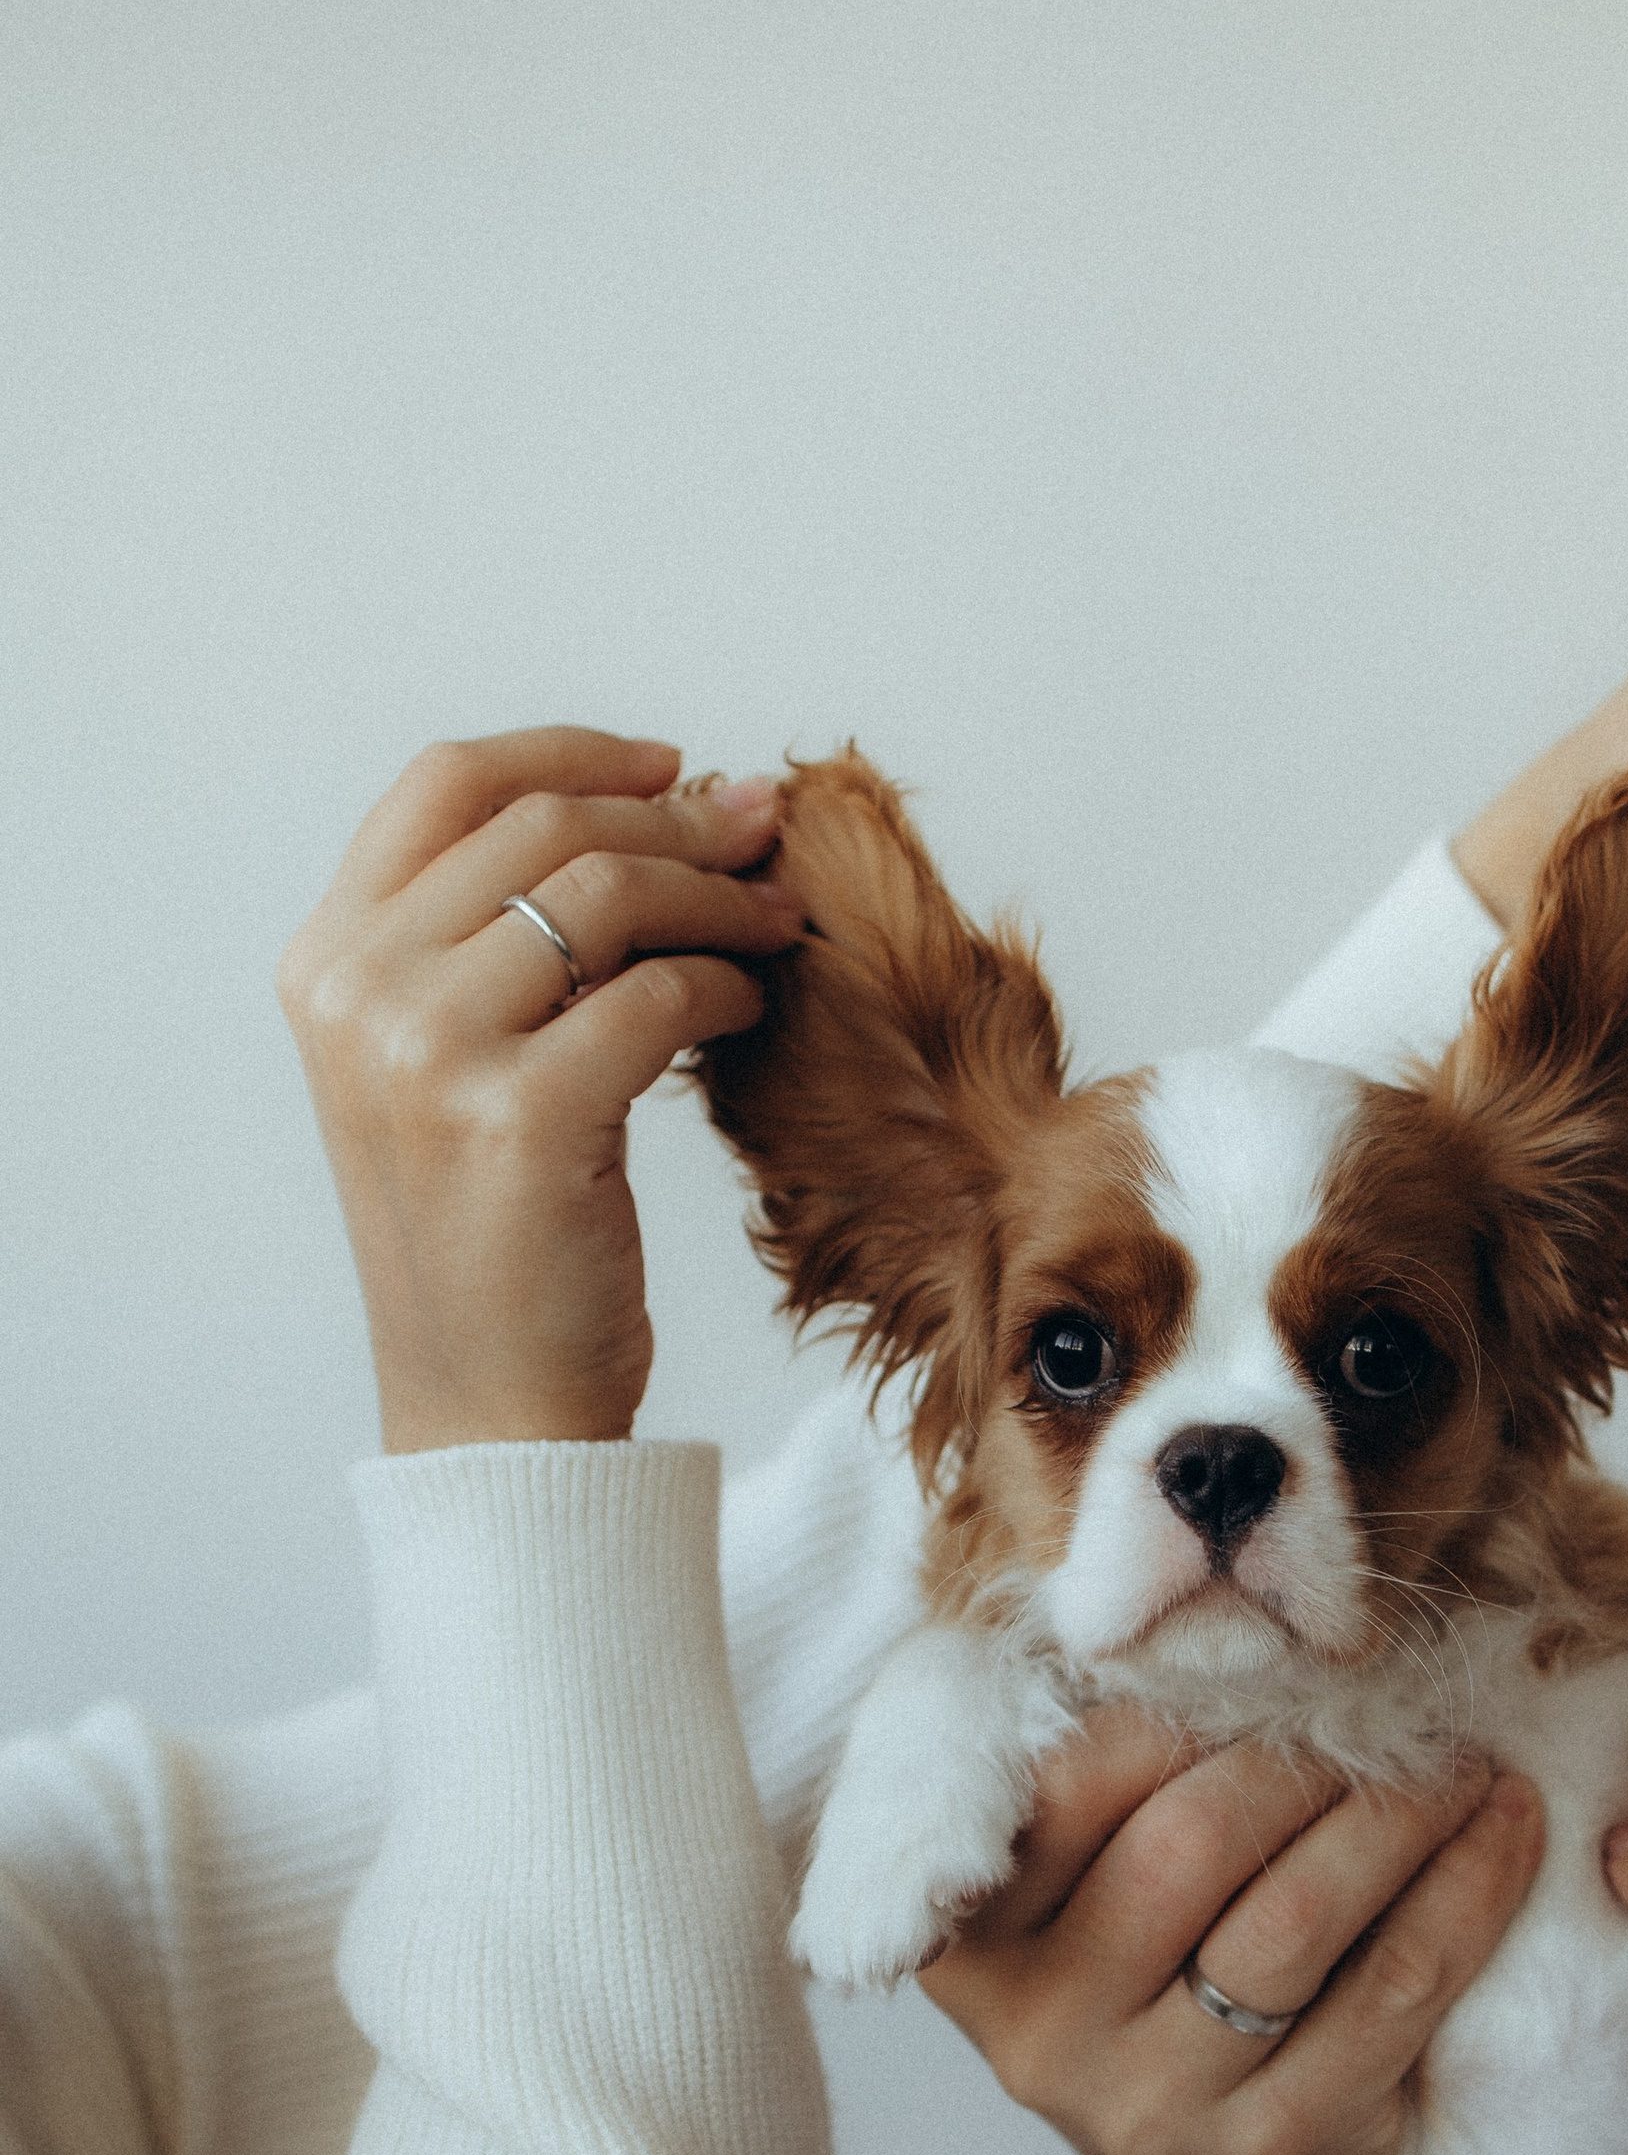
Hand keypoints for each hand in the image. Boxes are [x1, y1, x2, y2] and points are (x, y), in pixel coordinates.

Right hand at [278, 728, 804, 1450]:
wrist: (491, 1402)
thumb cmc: (491, 1239)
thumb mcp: (446, 1069)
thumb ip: (496, 947)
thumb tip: (659, 810)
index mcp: (327, 963)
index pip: (447, 783)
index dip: (574, 752)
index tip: (673, 767)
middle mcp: (360, 995)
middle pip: (542, 827)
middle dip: (676, 818)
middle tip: (764, 835)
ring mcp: (429, 1055)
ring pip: (605, 893)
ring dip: (714, 893)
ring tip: (773, 921)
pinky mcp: (521, 1118)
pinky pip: (655, 996)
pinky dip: (722, 986)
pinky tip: (749, 1005)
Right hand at [922, 1710, 1545, 2154]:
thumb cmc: (1152, 1998)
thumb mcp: (1082, 1900)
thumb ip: (1103, 1780)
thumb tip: (1226, 1611)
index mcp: (972, 1941)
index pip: (1070, 1780)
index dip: (1178, 1706)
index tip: (1261, 1667)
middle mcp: (1042, 2032)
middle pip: (1190, 1839)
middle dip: (1305, 1756)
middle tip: (1384, 1711)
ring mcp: (1154, 2105)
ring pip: (1298, 1915)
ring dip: (1401, 1809)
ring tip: (1460, 1761)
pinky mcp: (1274, 2147)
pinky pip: (1396, 1988)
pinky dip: (1469, 1886)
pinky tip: (1510, 1825)